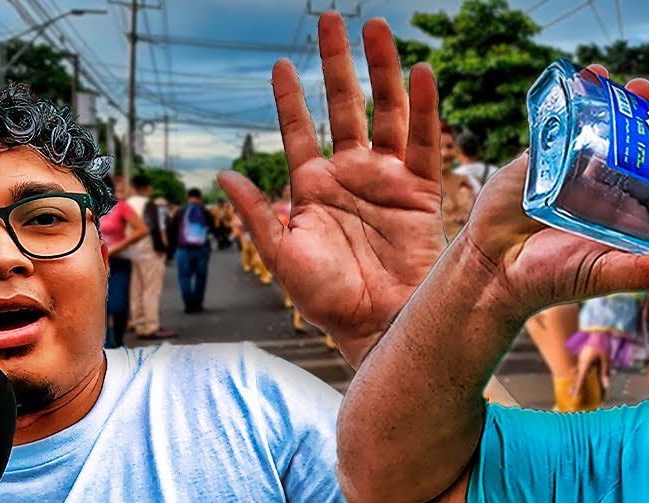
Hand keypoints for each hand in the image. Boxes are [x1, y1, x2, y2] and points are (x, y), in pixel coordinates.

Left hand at [218, 12, 444, 366]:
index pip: (299, 131)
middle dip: (338, 65)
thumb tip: (224, 176)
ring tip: (377, 30)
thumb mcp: (283, 257)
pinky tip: (420, 73)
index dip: (290, 100)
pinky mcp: (421, 191)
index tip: (281, 65)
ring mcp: (387, 180)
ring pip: (386, 113)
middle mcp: (350, 176)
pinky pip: (424, 142)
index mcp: (313, 189)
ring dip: (382, 71)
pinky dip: (423, 108)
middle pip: (345, 107)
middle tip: (333, 20)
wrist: (380, 326)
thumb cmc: (330, 300)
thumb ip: (259, 215)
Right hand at [459, 72, 648, 314]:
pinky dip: (580, 92)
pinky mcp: (546, 153)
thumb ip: (644, 272)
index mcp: (633, 211)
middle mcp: (610, 185)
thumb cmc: (552, 279)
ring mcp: (577, 165)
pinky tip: (595, 73)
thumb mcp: (605, 274)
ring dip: (628, 100)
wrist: (494, 269)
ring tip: (640, 86)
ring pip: (610, 124)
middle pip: (646, 141)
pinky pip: (566, 118)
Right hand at [574, 333, 612, 397]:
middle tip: (571, 393)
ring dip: (577, 378)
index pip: (580, 378)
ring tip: (572, 386)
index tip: (574, 395)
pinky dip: (579, 371)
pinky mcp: (582, 356)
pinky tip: (574, 372)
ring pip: (578, 371)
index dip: (577, 388)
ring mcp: (581, 358)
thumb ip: (605, 373)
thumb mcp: (606, 361)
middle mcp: (581, 362)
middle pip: (577, 376)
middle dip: (575, 385)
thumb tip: (606, 386)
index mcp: (585, 364)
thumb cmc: (602, 346)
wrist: (598, 332)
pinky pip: (580, 366)